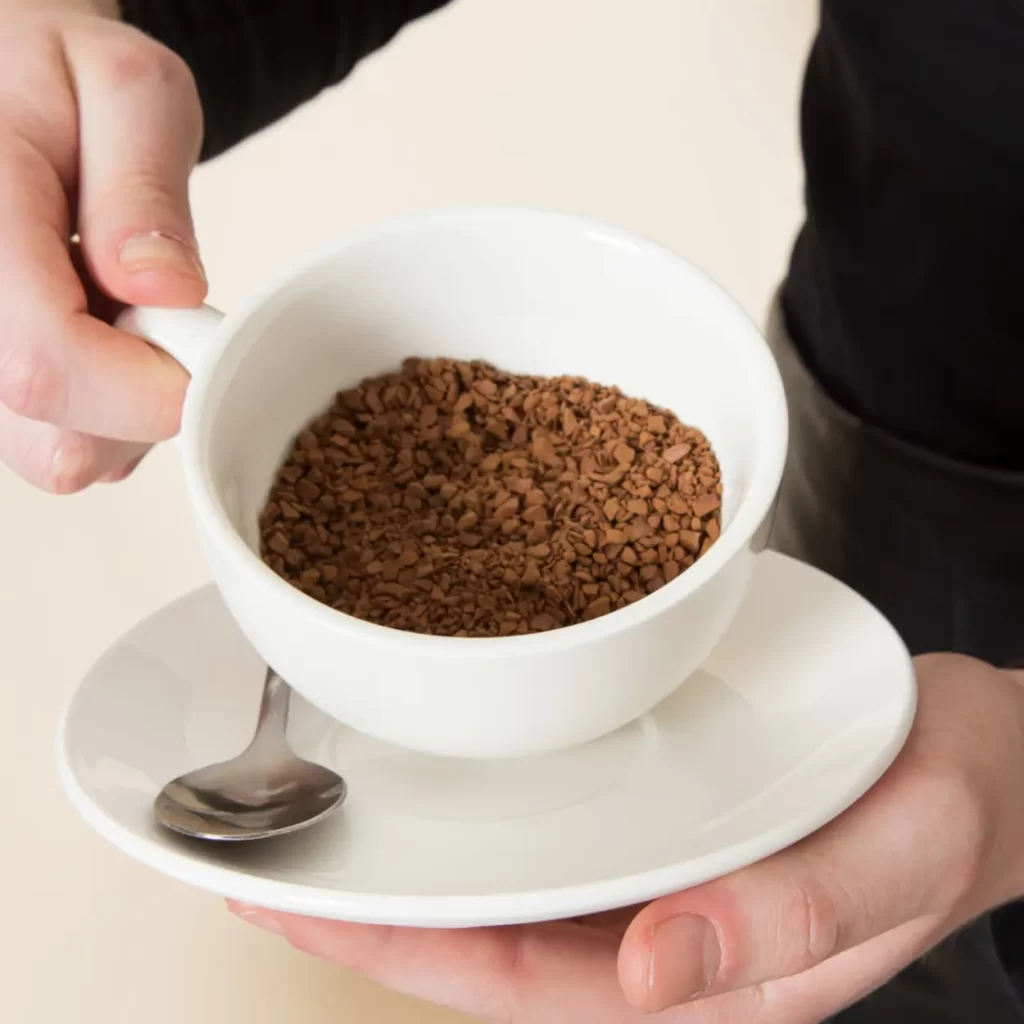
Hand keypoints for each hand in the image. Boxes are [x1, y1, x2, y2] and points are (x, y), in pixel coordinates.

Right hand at [0, 0, 204, 491]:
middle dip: (144, 402)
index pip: (49, 366)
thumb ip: (142, 189)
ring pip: (63, 457)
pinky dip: (113, 412)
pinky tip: (107, 337)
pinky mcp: (1, 388)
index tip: (202, 345)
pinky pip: (68, 446)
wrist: (11, 85)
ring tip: (126, 314)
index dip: (150, 386)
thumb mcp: (127, 92)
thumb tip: (164, 290)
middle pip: (56, 442)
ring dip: (129, 410)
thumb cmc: (60, 81)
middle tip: (158, 312)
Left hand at [230, 654, 1023, 1022]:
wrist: (985, 759)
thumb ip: (793, 918)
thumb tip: (658, 970)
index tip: (298, 910)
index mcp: (702, 971)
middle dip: (369, 908)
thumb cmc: (951, 806)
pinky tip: (440, 769)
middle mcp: (658, 930)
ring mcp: (655, 874)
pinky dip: (482, 803)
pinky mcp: (663, 819)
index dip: (399, 951)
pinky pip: (552, 824)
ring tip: (318, 813)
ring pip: (506, 881)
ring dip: (412, 853)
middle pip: (484, 936)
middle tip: (261, 856)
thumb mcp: (898, 856)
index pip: (516, 979)